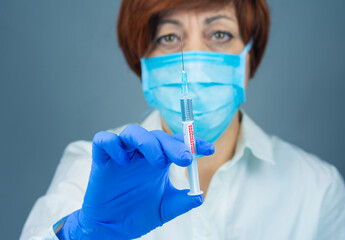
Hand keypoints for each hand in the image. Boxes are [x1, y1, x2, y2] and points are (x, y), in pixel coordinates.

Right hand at [57, 124, 213, 238]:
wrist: (113, 228)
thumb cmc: (139, 213)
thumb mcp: (165, 208)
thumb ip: (182, 202)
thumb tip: (200, 197)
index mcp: (159, 160)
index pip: (177, 143)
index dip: (194, 142)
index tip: (209, 150)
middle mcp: (142, 154)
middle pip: (158, 136)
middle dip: (174, 145)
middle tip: (185, 159)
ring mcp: (122, 154)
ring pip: (133, 132)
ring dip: (148, 142)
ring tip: (159, 162)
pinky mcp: (102, 160)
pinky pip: (104, 141)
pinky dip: (113, 145)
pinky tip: (123, 160)